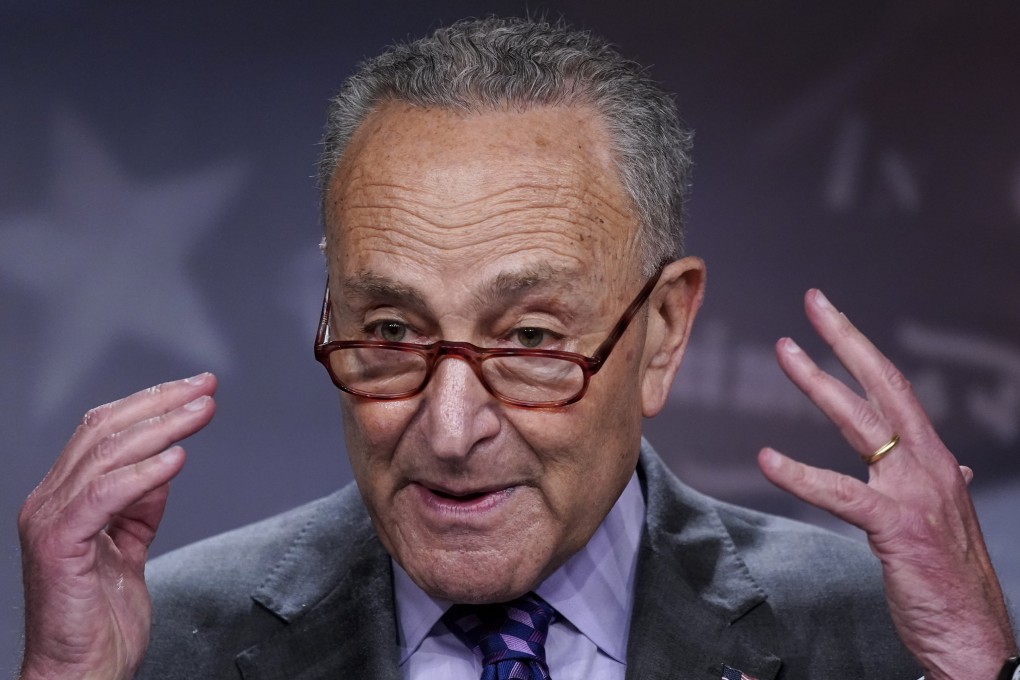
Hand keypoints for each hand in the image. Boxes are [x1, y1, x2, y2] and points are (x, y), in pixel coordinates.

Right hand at [18, 373, 216, 679]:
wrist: (80, 674)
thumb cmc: (100, 621)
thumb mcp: (128, 548)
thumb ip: (139, 506)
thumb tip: (165, 463)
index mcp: (64, 498)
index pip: (104, 430)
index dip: (151, 403)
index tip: (196, 390)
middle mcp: (50, 501)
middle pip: (105, 430)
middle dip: (161, 402)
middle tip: (206, 387)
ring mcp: (50, 521)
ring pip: (107, 454)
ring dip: (162, 427)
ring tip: (202, 412)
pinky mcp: (60, 545)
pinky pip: (103, 495)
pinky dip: (143, 473)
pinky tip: (177, 458)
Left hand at [757, 290, 1016, 679]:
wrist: (975, 636)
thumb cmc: (950, 580)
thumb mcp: (941, 520)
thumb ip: (934, 485)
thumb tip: (946, 464)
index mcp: (933, 461)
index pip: (896, 390)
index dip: (863, 350)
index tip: (831, 317)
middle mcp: (928, 466)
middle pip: (885, 387)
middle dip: (847, 341)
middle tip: (814, 304)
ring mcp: (915, 493)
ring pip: (862, 425)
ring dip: (819, 384)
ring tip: (785, 353)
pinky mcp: (897, 527)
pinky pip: (840, 493)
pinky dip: (801, 474)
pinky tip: (767, 458)